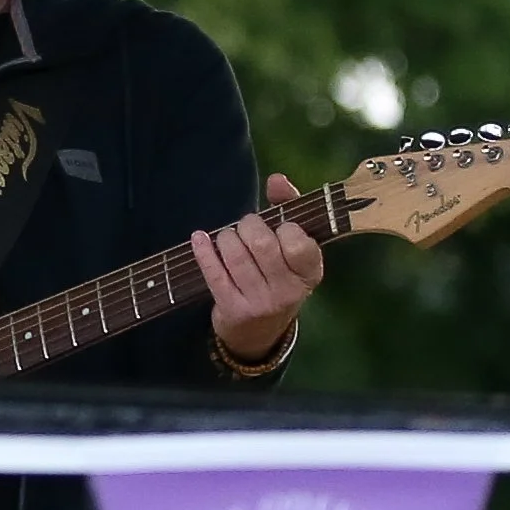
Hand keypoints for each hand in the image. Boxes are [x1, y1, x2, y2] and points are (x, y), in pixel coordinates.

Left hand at [193, 172, 323, 363]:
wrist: (260, 330)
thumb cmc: (277, 273)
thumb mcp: (291, 246)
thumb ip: (288, 206)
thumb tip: (277, 179)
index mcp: (310, 273)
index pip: (298, 242)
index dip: (284, 226)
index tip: (279, 225)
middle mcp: (289, 291)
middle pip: (260, 243)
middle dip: (248, 225)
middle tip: (247, 228)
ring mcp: (261, 303)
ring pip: (235, 255)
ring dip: (226, 238)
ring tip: (228, 238)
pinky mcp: (234, 310)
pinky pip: (214, 273)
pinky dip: (203, 250)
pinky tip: (199, 238)